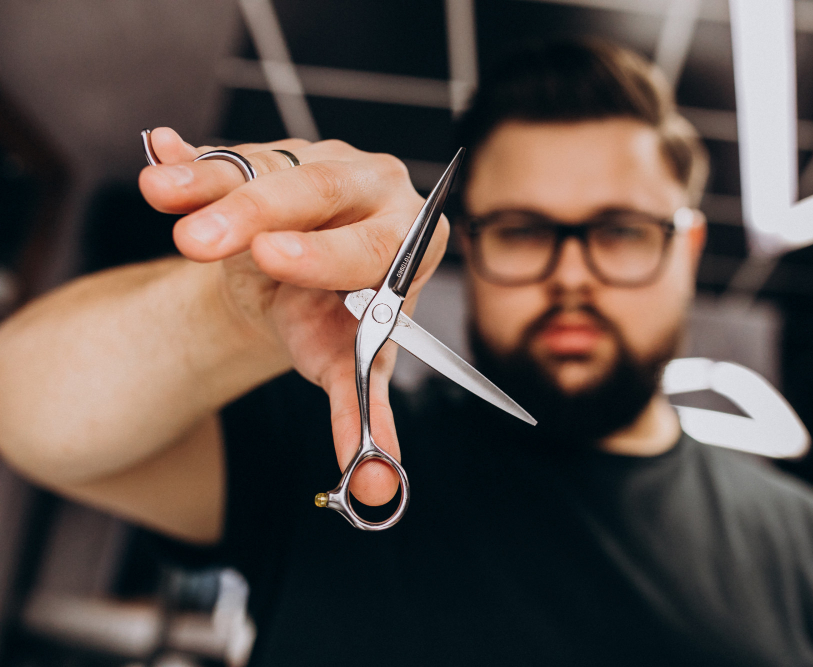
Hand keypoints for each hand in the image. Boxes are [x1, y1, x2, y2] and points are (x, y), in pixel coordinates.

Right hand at [139, 128, 448, 506]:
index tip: (273, 259)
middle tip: (198, 243)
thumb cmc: (328, 324)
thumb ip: (359, 413)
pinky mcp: (270, 152)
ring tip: (159, 195)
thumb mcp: (345, 363)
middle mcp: (376, 187)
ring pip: (266, 164)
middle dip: (252, 214)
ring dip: (208, 184)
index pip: (376, 246)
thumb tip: (375, 488)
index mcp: (412, 240)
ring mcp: (321, 159)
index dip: (325, 254)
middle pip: (318, 190)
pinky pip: (228, 153)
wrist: (296, 290)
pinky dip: (189, 161)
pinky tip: (160, 153)